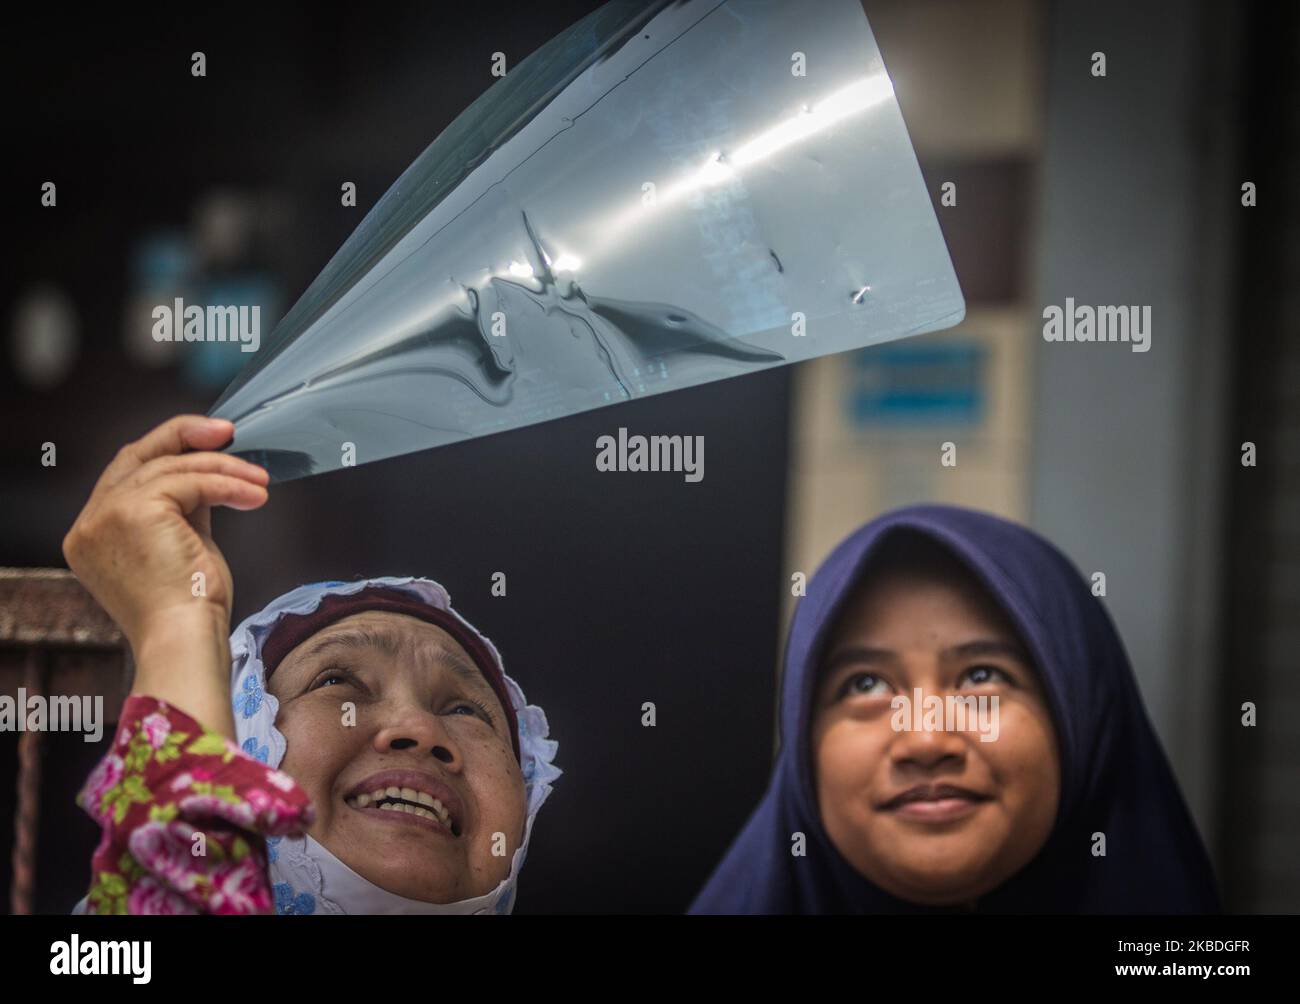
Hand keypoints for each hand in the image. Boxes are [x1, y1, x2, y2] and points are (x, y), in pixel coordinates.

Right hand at [63, 415, 268, 736]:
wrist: (184, 640)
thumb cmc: (189, 610)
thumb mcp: (181, 547)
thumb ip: (183, 510)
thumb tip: (208, 477)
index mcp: (93, 534)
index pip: (128, 473)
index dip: (168, 450)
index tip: (210, 442)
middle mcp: (90, 523)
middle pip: (138, 457)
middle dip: (185, 437)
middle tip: (230, 433)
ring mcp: (105, 516)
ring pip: (172, 468)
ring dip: (224, 470)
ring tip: (259, 483)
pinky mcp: (133, 512)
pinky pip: (190, 481)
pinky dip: (227, 484)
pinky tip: (255, 495)